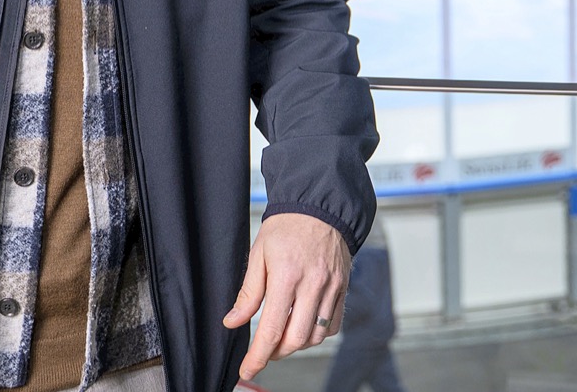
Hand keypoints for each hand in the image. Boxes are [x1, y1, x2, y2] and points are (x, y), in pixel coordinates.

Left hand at [222, 213, 349, 379]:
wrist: (319, 206)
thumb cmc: (286, 227)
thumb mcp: (258, 254)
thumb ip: (248, 293)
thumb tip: (233, 322)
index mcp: (287, 276)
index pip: (272, 328)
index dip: (258, 355)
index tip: (248, 369)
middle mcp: (313, 285)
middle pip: (296, 339)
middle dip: (276, 352)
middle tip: (263, 350)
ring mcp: (332, 288)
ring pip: (315, 336)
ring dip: (296, 344)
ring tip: (281, 336)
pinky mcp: (343, 288)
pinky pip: (332, 325)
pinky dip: (317, 334)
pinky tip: (303, 325)